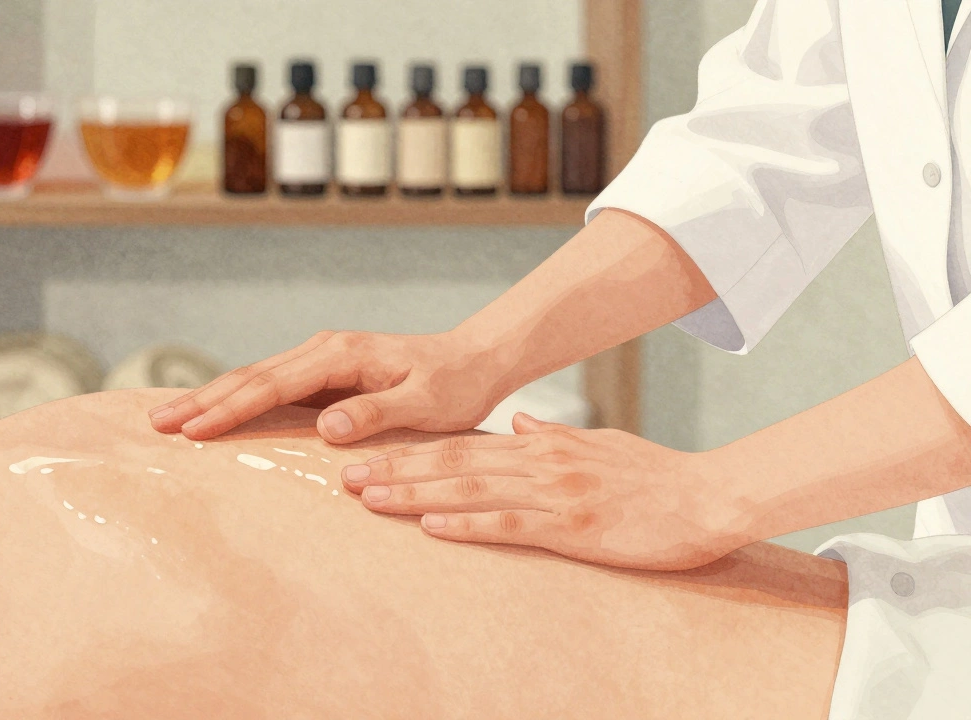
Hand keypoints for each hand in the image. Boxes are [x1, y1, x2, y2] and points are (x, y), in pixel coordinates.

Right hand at [147, 330, 510, 443]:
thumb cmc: (455, 385)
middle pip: (251, 377)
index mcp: (342, 355)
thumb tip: (327, 427)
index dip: (231, 408)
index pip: (274, 385)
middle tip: (157, 423)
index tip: (195, 428)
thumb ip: (377, 413)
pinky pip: (271, 387)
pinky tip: (211, 411)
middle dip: (202, 401)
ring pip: (255, 379)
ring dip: (211, 398)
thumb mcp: (427, 404)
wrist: (474, 360)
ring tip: (168, 418)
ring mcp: (321, 359)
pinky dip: (235, 398)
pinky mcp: (323, 373)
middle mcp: (324, 350)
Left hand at [341, 413, 748, 570]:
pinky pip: (510, 525)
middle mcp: (540, 461)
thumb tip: (517, 425)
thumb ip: (554, 435)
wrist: (707, 496)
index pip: (463, 445)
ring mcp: (555, 493)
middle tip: (347, 477)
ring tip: (370, 498)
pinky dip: (466, 525)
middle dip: (397, 469)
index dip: (413, 451)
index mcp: (543, 443)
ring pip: (470, 490)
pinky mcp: (572, 528)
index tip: (371, 457)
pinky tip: (431, 526)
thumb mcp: (599, 442)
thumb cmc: (654, 475)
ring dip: (416, 495)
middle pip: (453, 463)